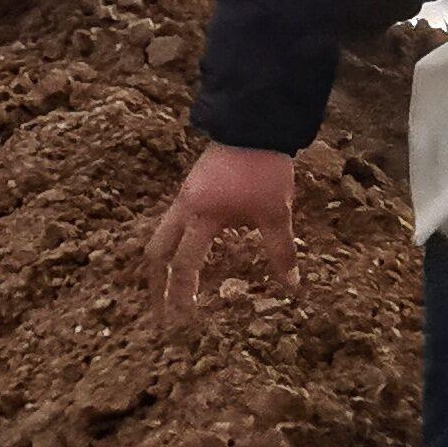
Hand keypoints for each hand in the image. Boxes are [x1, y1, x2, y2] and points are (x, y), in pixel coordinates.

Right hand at [143, 143, 299, 325]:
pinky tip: (184, 258)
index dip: (182, 295)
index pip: (186, 265)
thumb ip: (280, 252)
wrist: (253, 124)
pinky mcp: (189, 190)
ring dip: (160, 267)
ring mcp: (183, 198)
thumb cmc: (264, 169)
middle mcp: (184, 209)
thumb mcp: (276, 212)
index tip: (181, 321)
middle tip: (161, 313)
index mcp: (202, 217)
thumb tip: (291, 287)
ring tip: (165, 291)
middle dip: (156, 285)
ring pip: (160, 238)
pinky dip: (171, 247)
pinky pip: (171, 225)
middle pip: (156, 253)